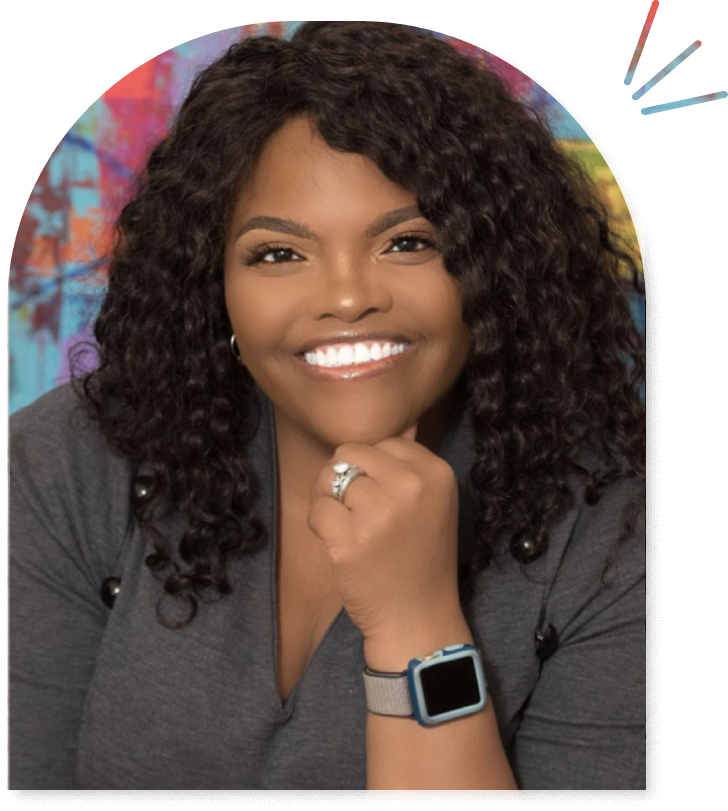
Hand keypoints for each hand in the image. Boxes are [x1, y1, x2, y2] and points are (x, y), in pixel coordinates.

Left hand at [306, 421, 463, 648]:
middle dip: (343, 477)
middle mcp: (410, 486)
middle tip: (356, 510)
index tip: (381, 498)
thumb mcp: (434, 501)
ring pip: (329, 478)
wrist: (418, 616)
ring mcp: (379, 513)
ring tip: (348, 525)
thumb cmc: (421, 556)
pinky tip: (337, 541)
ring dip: (328, 500)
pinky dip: (319, 523)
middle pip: (350, 453)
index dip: (371, 468)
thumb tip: (407, 419)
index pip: (382, 442)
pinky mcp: (349, 540)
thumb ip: (414, 462)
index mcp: (435, 471)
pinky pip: (316, 508)